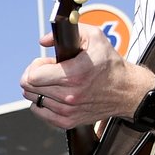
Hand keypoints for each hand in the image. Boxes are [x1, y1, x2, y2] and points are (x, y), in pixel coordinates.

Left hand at [21, 21, 143, 129]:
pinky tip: (54, 95)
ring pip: (33, 99)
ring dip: (38, 89)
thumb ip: (68, 32)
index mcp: (75, 74)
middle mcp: (70, 95)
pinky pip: (40, 112)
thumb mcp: (95, 37)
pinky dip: (42, 103)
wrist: (125, 90)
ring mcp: (68, 111)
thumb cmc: (109, 64)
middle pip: (29, 88)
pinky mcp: (68, 122)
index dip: (35, 66)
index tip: (45, 63)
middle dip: (34, 76)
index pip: (33, 76)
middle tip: (48, 71)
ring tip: (54, 82)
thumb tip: (44, 41)